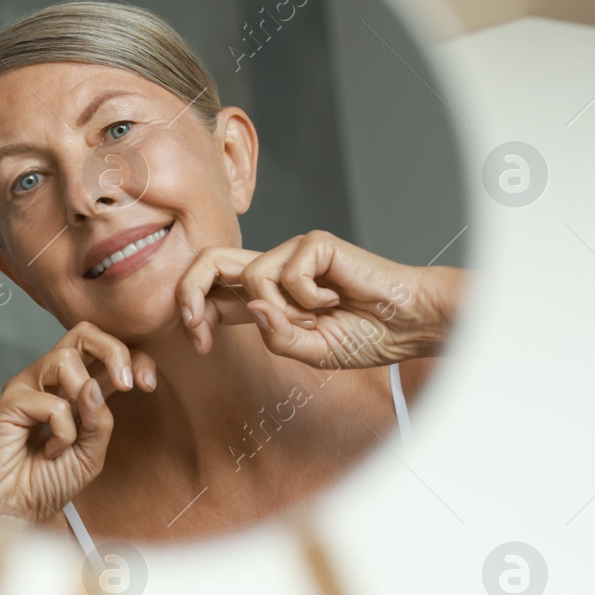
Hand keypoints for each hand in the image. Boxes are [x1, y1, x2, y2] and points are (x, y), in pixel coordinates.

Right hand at [0, 321, 156, 523]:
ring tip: (70, 436)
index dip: (134, 358)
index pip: (106, 352)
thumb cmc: (46, 483)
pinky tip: (47, 451)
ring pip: (65, 358)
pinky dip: (62, 433)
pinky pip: (52, 402)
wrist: (14, 511)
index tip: (148, 384)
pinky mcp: (10, 401)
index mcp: (76, 389)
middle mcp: (51, 381)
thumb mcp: (91, 454)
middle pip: (82, 332)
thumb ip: (100, 420)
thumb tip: (94, 384)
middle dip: (114, 350)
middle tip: (127, 385)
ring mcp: (29, 387)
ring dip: (81, 398)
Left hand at [176, 231, 463, 368]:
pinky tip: (337, 298)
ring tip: (319, 319)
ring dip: (284, 312)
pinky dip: (310, 298)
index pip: (211, 293)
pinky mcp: (314, 243)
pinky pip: (288, 274)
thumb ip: (276, 336)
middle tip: (195, 327)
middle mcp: (273, 271)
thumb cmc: (364, 336)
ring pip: (252, 278)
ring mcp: (292, 253)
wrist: (406, 325)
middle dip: (189, 291)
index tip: (198, 345)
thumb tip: (252, 306)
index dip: (191, 312)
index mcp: (265, 299)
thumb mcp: (309, 352)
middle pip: (208, 261)